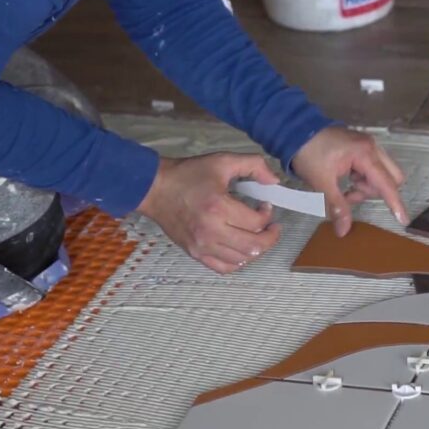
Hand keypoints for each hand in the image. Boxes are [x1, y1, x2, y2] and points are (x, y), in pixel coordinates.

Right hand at [138, 153, 280, 273]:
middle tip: (271, 227)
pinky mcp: (195, 253)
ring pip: (242, 259)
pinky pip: (224, 267)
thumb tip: (274, 181)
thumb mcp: (222, 161)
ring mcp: (202, 246)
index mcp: (218, 207)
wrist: (154, 188)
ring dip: (256, 249)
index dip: (268, 216)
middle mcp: (211, 231)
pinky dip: (238, 261)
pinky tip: (241, 248)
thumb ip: (253, 165)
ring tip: (257, 236)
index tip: (265, 206)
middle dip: (270, 237)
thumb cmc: (188, 174)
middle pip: (254, 246)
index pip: (256, 223)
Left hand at [291, 126, 407, 235]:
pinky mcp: (363, 148)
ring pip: (382, 175)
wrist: (296, 130)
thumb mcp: (321, 182)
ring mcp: (369, 146)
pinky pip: (373, 169)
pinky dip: (363, 179)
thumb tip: (343, 231)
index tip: (403, 220)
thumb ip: (337, 206)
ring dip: (366, 187)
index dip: (395, 203)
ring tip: (344, 188)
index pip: (386, 183)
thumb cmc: (309, 153)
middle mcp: (372, 148)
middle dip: (374, 192)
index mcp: (365, 154)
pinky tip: (347, 179)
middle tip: (351, 194)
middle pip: (390, 178)